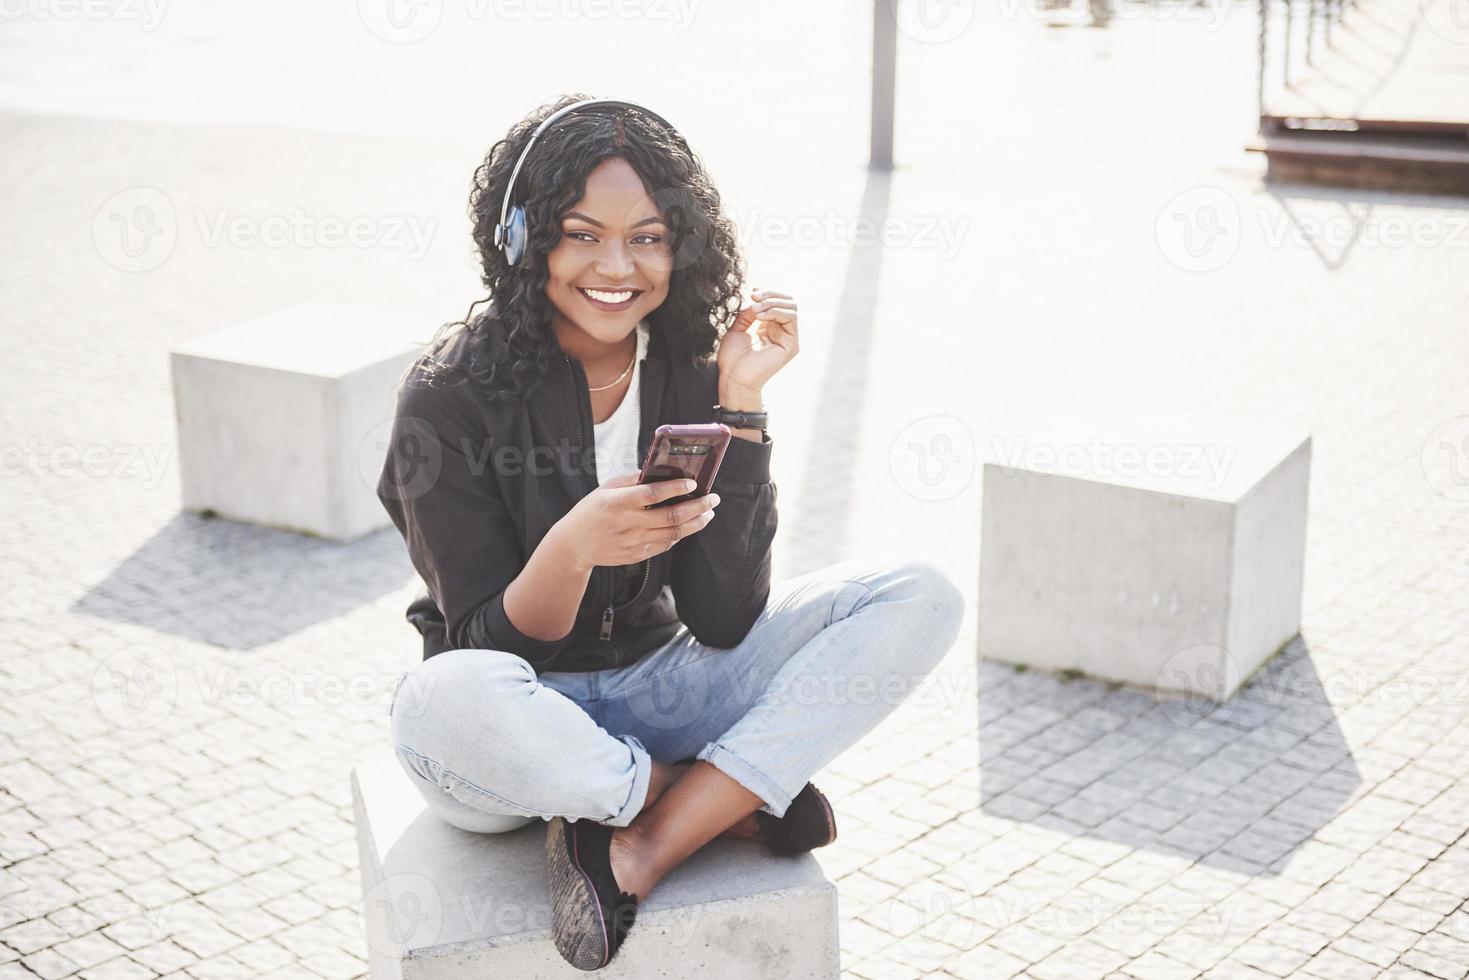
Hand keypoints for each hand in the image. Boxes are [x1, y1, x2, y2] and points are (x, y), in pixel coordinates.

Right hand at [554, 472, 720, 572]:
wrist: (573, 545)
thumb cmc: (591, 510)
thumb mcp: (605, 489)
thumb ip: (631, 480)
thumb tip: (659, 471)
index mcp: (618, 503)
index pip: (653, 494)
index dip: (675, 488)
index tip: (693, 483)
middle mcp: (628, 524)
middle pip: (671, 517)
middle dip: (698, 507)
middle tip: (713, 499)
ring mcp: (633, 542)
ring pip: (673, 534)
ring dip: (696, 523)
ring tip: (709, 513)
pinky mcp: (637, 555)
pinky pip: (665, 544)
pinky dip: (680, 534)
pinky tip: (690, 525)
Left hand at [718, 287, 798, 395]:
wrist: (734, 378)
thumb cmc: (733, 359)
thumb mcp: (738, 328)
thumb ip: (748, 313)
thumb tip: (756, 298)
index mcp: (770, 328)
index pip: (777, 303)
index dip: (767, 293)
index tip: (751, 291)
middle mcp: (782, 332)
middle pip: (787, 302)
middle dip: (770, 295)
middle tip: (753, 297)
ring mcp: (788, 338)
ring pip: (791, 307)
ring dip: (772, 303)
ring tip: (755, 310)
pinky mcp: (792, 345)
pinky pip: (791, 318)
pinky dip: (775, 312)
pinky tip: (759, 317)